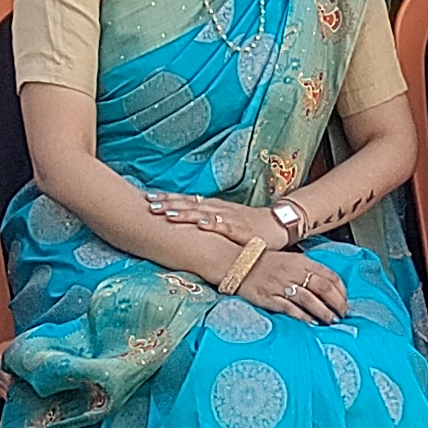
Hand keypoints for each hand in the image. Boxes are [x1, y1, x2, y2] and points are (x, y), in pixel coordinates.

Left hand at [143, 192, 289, 247]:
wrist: (280, 224)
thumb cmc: (251, 226)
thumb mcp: (226, 221)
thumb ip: (208, 222)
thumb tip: (186, 226)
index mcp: (214, 207)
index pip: (187, 200)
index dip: (167, 198)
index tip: (148, 198)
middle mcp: (219, 209)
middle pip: (189, 204)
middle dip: (169, 203)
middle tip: (148, 203)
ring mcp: (230, 218)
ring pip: (203, 213)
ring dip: (185, 212)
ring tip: (167, 213)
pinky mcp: (241, 229)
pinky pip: (224, 226)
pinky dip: (211, 224)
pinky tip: (199, 224)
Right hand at [233, 248, 351, 321]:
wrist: (239, 263)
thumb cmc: (268, 264)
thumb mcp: (292, 260)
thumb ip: (310, 271)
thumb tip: (330, 288)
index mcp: (302, 262)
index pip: (330, 276)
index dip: (341, 291)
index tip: (345, 302)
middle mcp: (294, 272)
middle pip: (323, 288)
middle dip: (337, 303)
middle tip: (342, 314)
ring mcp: (281, 285)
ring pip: (309, 300)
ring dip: (323, 312)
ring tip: (331, 321)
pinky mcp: (269, 297)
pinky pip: (290, 308)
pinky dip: (303, 316)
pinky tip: (311, 323)